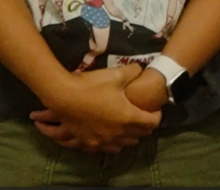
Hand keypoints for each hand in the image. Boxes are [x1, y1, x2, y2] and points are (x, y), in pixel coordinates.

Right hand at [33, 64, 160, 152]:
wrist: (63, 96)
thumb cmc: (92, 85)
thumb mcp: (116, 74)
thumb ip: (133, 72)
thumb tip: (140, 70)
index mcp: (127, 118)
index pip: (151, 123)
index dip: (156, 116)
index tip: (155, 109)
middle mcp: (117, 134)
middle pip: (138, 136)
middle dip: (143, 127)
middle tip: (143, 116)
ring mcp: (101, 141)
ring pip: (121, 146)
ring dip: (127, 138)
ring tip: (126, 128)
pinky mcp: (87, 143)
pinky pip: (102, 149)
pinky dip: (108, 144)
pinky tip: (105, 138)